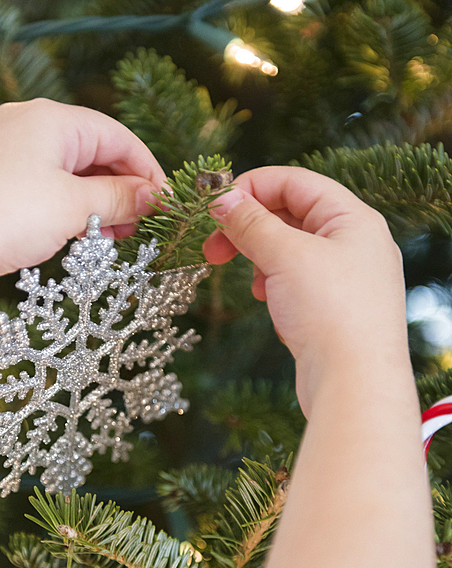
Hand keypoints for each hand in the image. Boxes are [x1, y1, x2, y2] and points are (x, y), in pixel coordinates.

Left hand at [0, 98, 165, 300]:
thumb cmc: (0, 217)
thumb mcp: (72, 208)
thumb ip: (119, 199)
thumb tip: (155, 197)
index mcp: (50, 118)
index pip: (117, 136)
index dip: (148, 170)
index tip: (167, 205)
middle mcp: (26, 124)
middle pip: (92, 152)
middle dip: (122, 190)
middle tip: (142, 228)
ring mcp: (3, 152)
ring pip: (67, 173)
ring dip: (95, 204)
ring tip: (113, 239)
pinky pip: (41, 188)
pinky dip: (65, 209)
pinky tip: (76, 237)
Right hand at [203, 166, 409, 416]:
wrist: (354, 384)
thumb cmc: (329, 312)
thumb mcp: (285, 255)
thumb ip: (250, 222)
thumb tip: (221, 197)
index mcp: (354, 219)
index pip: (296, 182)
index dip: (251, 187)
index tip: (214, 208)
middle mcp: (356, 243)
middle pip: (291, 214)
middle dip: (249, 227)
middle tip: (212, 248)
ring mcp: (347, 277)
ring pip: (291, 249)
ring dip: (260, 257)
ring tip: (251, 281)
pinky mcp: (334, 309)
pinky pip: (296, 280)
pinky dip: (274, 282)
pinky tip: (266, 299)